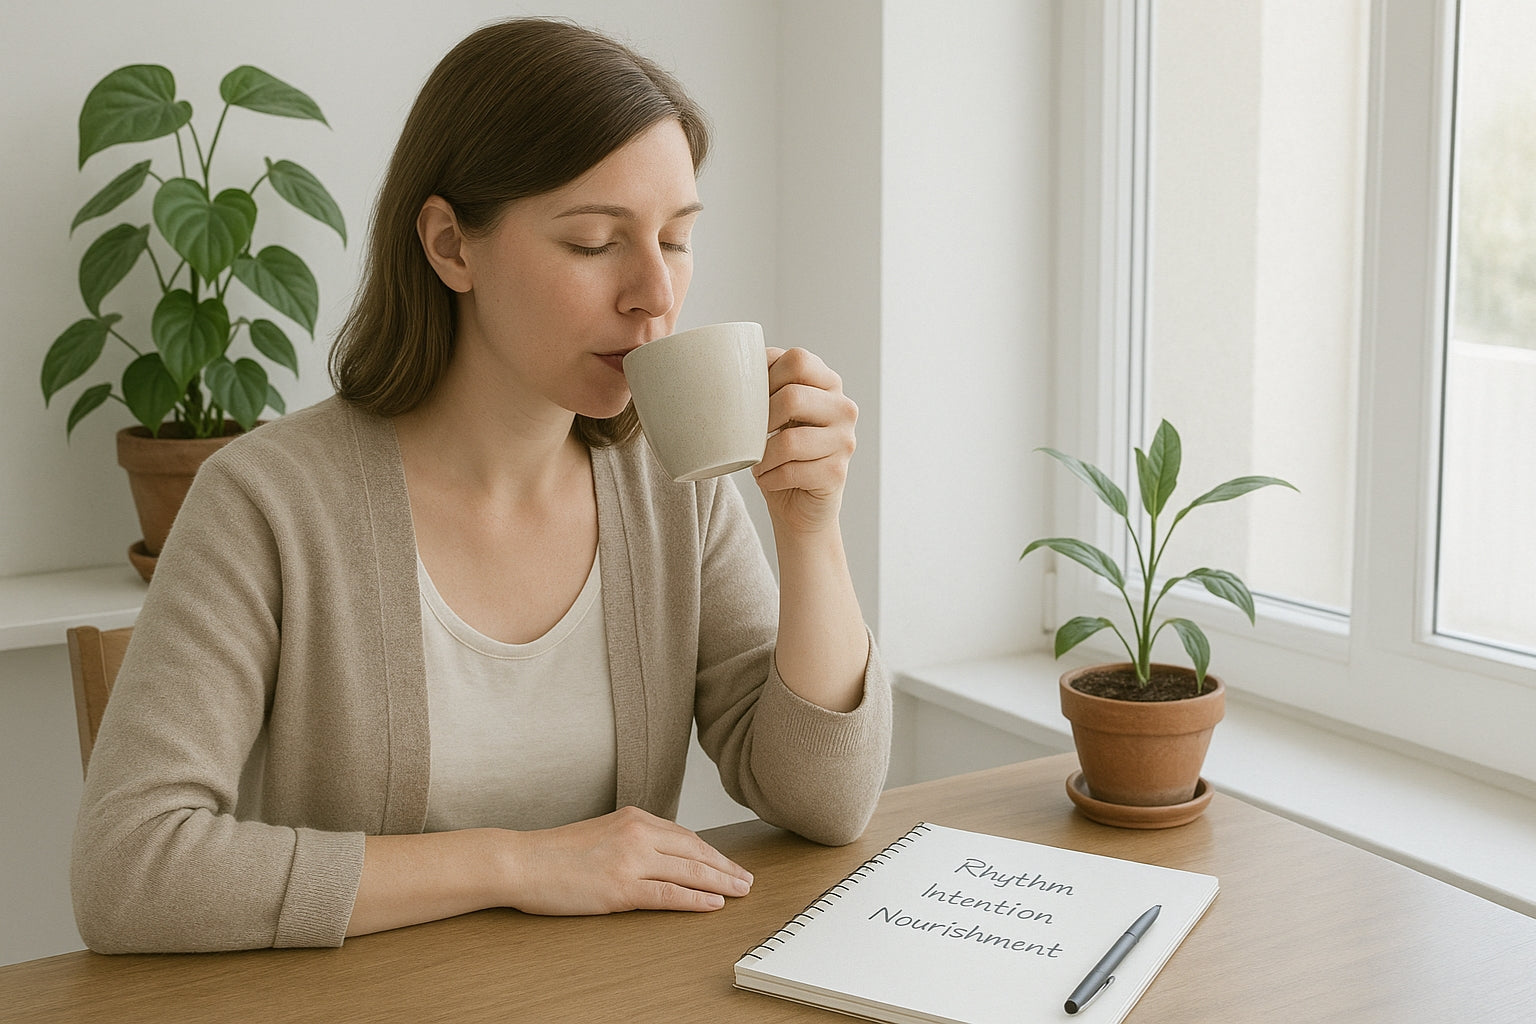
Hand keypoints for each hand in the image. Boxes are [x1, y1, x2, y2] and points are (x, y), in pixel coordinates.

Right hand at [503, 806, 753, 914]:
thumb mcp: (602, 833)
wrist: (520, 861)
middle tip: (747, 880)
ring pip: (689, 871)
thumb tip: (662, 857)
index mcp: (634, 817)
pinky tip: (713, 904)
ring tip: (740, 892)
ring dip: (720, 883)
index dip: (713, 853)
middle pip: (695, 851)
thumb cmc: (555, 853)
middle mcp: (637, 833)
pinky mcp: (621, 887)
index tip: (729, 865)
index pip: (686, 836)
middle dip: (725, 868)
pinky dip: (695, 900)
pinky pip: (668, 894)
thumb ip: (633, 840)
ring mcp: (631, 859)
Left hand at [752, 347, 857, 535]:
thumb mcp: (773, 411)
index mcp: (828, 383)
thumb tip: (730, 369)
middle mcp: (843, 408)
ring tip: (760, 463)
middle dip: (761, 420)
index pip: (798, 359)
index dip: (766, 377)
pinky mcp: (837, 472)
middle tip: (753, 436)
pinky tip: (770, 480)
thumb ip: (765, 385)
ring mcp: (845, 440)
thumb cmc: (779, 452)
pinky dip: (770, 479)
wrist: (798, 505)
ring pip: (790, 440)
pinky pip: (791, 471)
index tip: (754, 400)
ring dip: (763, 457)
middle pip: (793, 396)